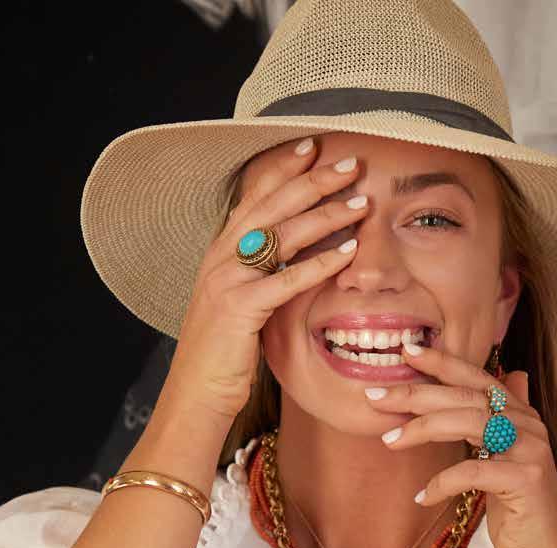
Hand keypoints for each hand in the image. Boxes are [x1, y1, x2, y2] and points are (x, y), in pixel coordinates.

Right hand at [160, 139, 370, 422]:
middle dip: (314, 181)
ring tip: (360, 201)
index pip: (255, 196)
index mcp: (220, 252)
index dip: (283, 169)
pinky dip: (321, 263)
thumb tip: (293, 258)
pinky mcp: (240, 308)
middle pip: (274, 206)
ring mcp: (228, 280)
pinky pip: (288, 279)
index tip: (314, 146)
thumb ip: (260, 276)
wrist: (196, 393)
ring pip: (283, 235)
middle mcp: (221, 257)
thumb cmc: (224, 354)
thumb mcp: (240, 304)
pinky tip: (350, 251)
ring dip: (327, 215)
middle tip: (351, 163)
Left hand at [364, 344, 556, 547]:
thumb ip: (495, 422)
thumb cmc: (513, 511)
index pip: (478, 377)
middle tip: (376, 396)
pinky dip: (442, 482)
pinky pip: (472, 471)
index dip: (443, 362)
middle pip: (465, 397)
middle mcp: (529, 425)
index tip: (406, 351)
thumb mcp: (500, 461)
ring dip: (422, 429)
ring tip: (389, 441)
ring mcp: (531, 451)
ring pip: (469, 423)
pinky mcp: (526, 480)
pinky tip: (421, 496)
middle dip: (417, 394)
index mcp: (521, 415)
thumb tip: (510, 374)